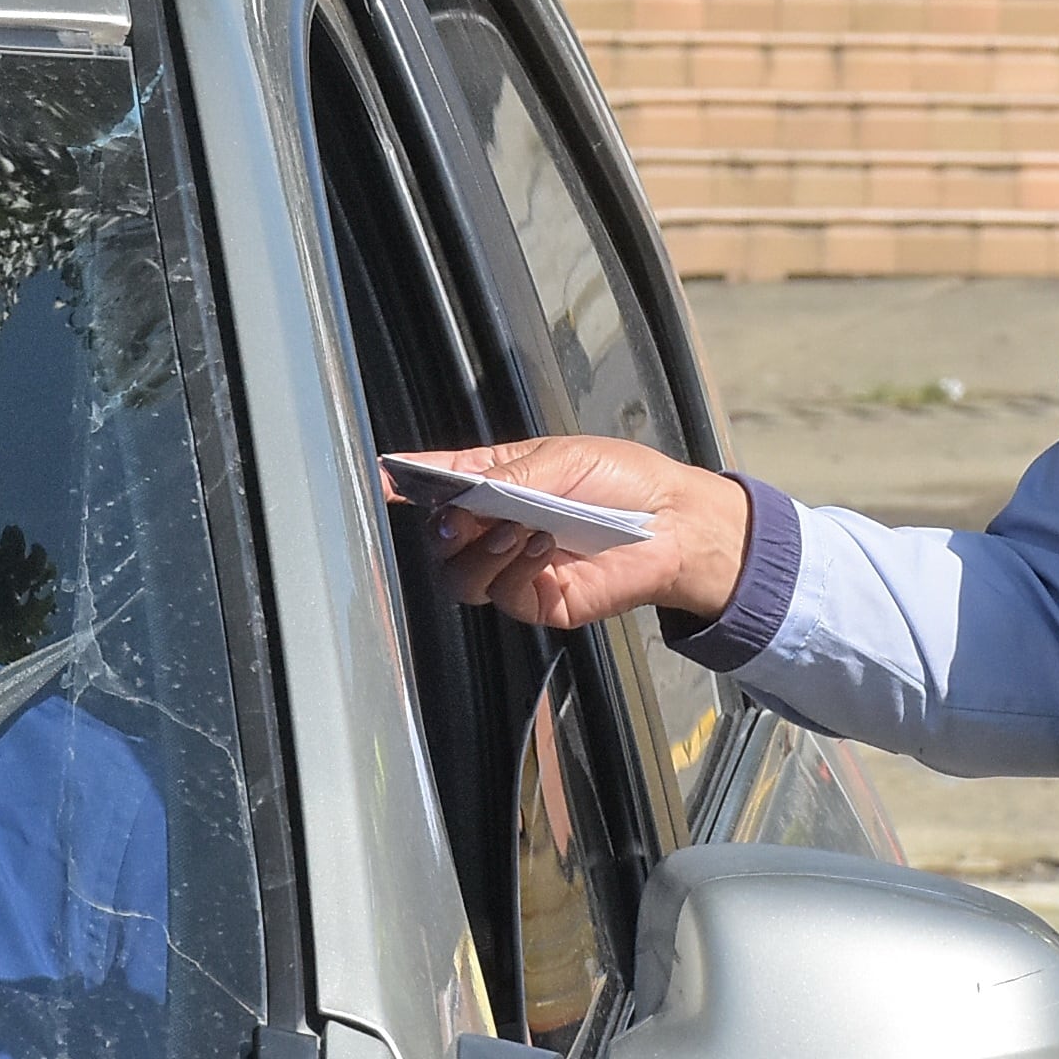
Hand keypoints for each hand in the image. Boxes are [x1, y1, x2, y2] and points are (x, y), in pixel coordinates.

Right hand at [393, 437, 752, 631]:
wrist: (677, 526)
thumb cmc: (626, 482)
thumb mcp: (563, 458)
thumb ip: (506, 474)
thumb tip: (458, 490)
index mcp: (497, 482)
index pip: (439, 483)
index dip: (405, 483)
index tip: (381, 480)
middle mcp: (495, 527)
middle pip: (438, 539)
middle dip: (441, 526)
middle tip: (462, 513)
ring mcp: (511, 568)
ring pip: (458, 576)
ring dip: (479, 550)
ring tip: (516, 526)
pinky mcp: (534, 600)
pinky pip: (501, 593)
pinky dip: (515, 565)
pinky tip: (543, 544)